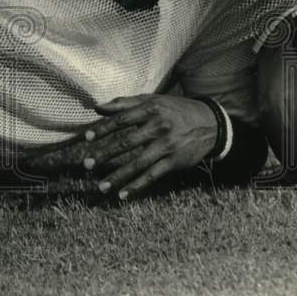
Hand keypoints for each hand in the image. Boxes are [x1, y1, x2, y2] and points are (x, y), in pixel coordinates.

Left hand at [65, 94, 218, 200]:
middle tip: (86, 164)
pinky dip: (137, 186)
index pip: (121, 120)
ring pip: (138, 164)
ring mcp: (167, 146)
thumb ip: (124, 103)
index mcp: (150, 110)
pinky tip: (122, 194)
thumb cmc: (174, 110)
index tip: (86, 138)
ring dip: (118, 176)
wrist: (210, 123)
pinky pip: (152, 176)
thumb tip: (97, 107)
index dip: (103, 129)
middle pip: (126, 143)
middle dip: (104, 154)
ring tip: (101, 186)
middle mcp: (158, 128)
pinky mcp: (174, 162)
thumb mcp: (152, 101)